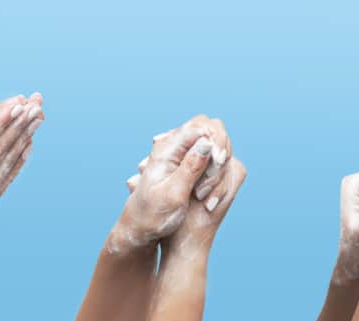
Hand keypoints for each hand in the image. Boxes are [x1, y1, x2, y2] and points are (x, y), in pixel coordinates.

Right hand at [0, 94, 44, 262]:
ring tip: (39, 114)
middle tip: (37, 101)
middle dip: (20, 123)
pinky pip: (9, 175)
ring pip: (10, 158)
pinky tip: (30, 144)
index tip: (15, 105)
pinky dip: (21, 158)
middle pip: (3, 148)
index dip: (0, 124)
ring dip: (26, 135)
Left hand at [108, 116, 222, 254]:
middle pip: (207, 131)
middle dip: (218, 149)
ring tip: (205, 192)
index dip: (215, 141)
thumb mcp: (173, 193)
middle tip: (217, 172)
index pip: (199, 127)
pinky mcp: (182, 166)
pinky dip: (211, 172)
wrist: (139, 229)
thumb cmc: (152, 215)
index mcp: (165, 150)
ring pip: (208, 145)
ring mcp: (177, 156)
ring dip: (216, 164)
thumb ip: (190, 167)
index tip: (219, 161)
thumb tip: (207, 143)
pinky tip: (205, 194)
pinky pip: (205, 159)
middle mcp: (171, 148)